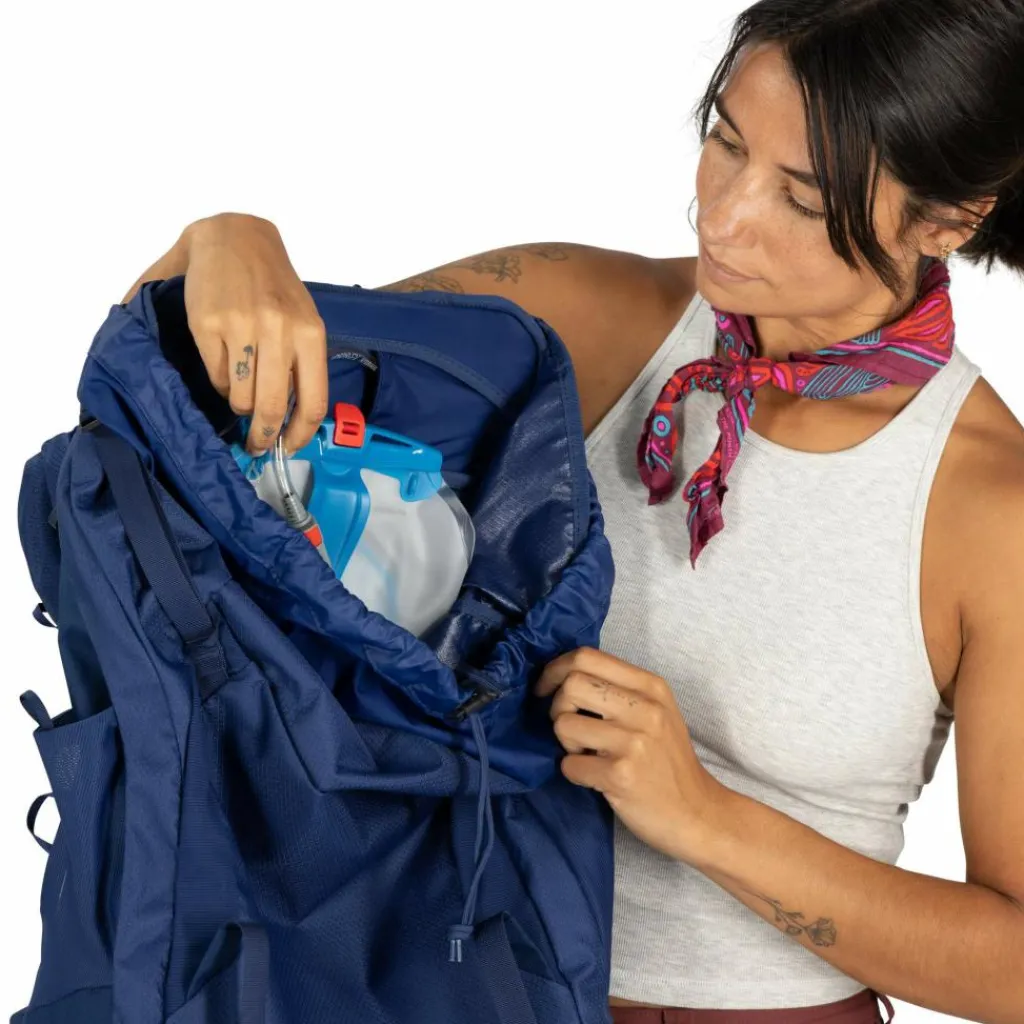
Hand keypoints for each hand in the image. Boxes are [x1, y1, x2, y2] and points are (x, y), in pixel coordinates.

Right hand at [179, 214, 327, 453]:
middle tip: (255, 446)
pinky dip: (218, 381)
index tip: (288, 449)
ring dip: (238, 404)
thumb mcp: (303, 319)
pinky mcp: (207, 324)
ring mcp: (242, 327)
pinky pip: (215, 377)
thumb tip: (296, 423)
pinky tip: (222, 363)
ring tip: (239, 390)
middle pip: (272, 408)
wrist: (234, 236)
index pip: (312, 402)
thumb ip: (303, 366)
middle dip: (262, 437)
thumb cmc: (273, 285)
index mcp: (310, 334)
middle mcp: (279, 331)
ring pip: (240, 397)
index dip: (299, 436)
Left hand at [535, 647, 724, 862]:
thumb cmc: (668, 761)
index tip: (546, 689)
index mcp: (651, 686)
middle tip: (571, 728)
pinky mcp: (621, 775)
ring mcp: (634, 741)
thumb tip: (563, 675)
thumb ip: (619, 689)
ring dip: (566, 743)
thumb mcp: (657, 711)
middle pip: (571, 684)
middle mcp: (645, 708)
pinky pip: (569, 764)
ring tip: (589, 755)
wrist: (698, 814)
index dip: (555, 669)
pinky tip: (596, 778)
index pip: (587, 656)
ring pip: (564, 723)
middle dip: (557, 707)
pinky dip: (574, 772)